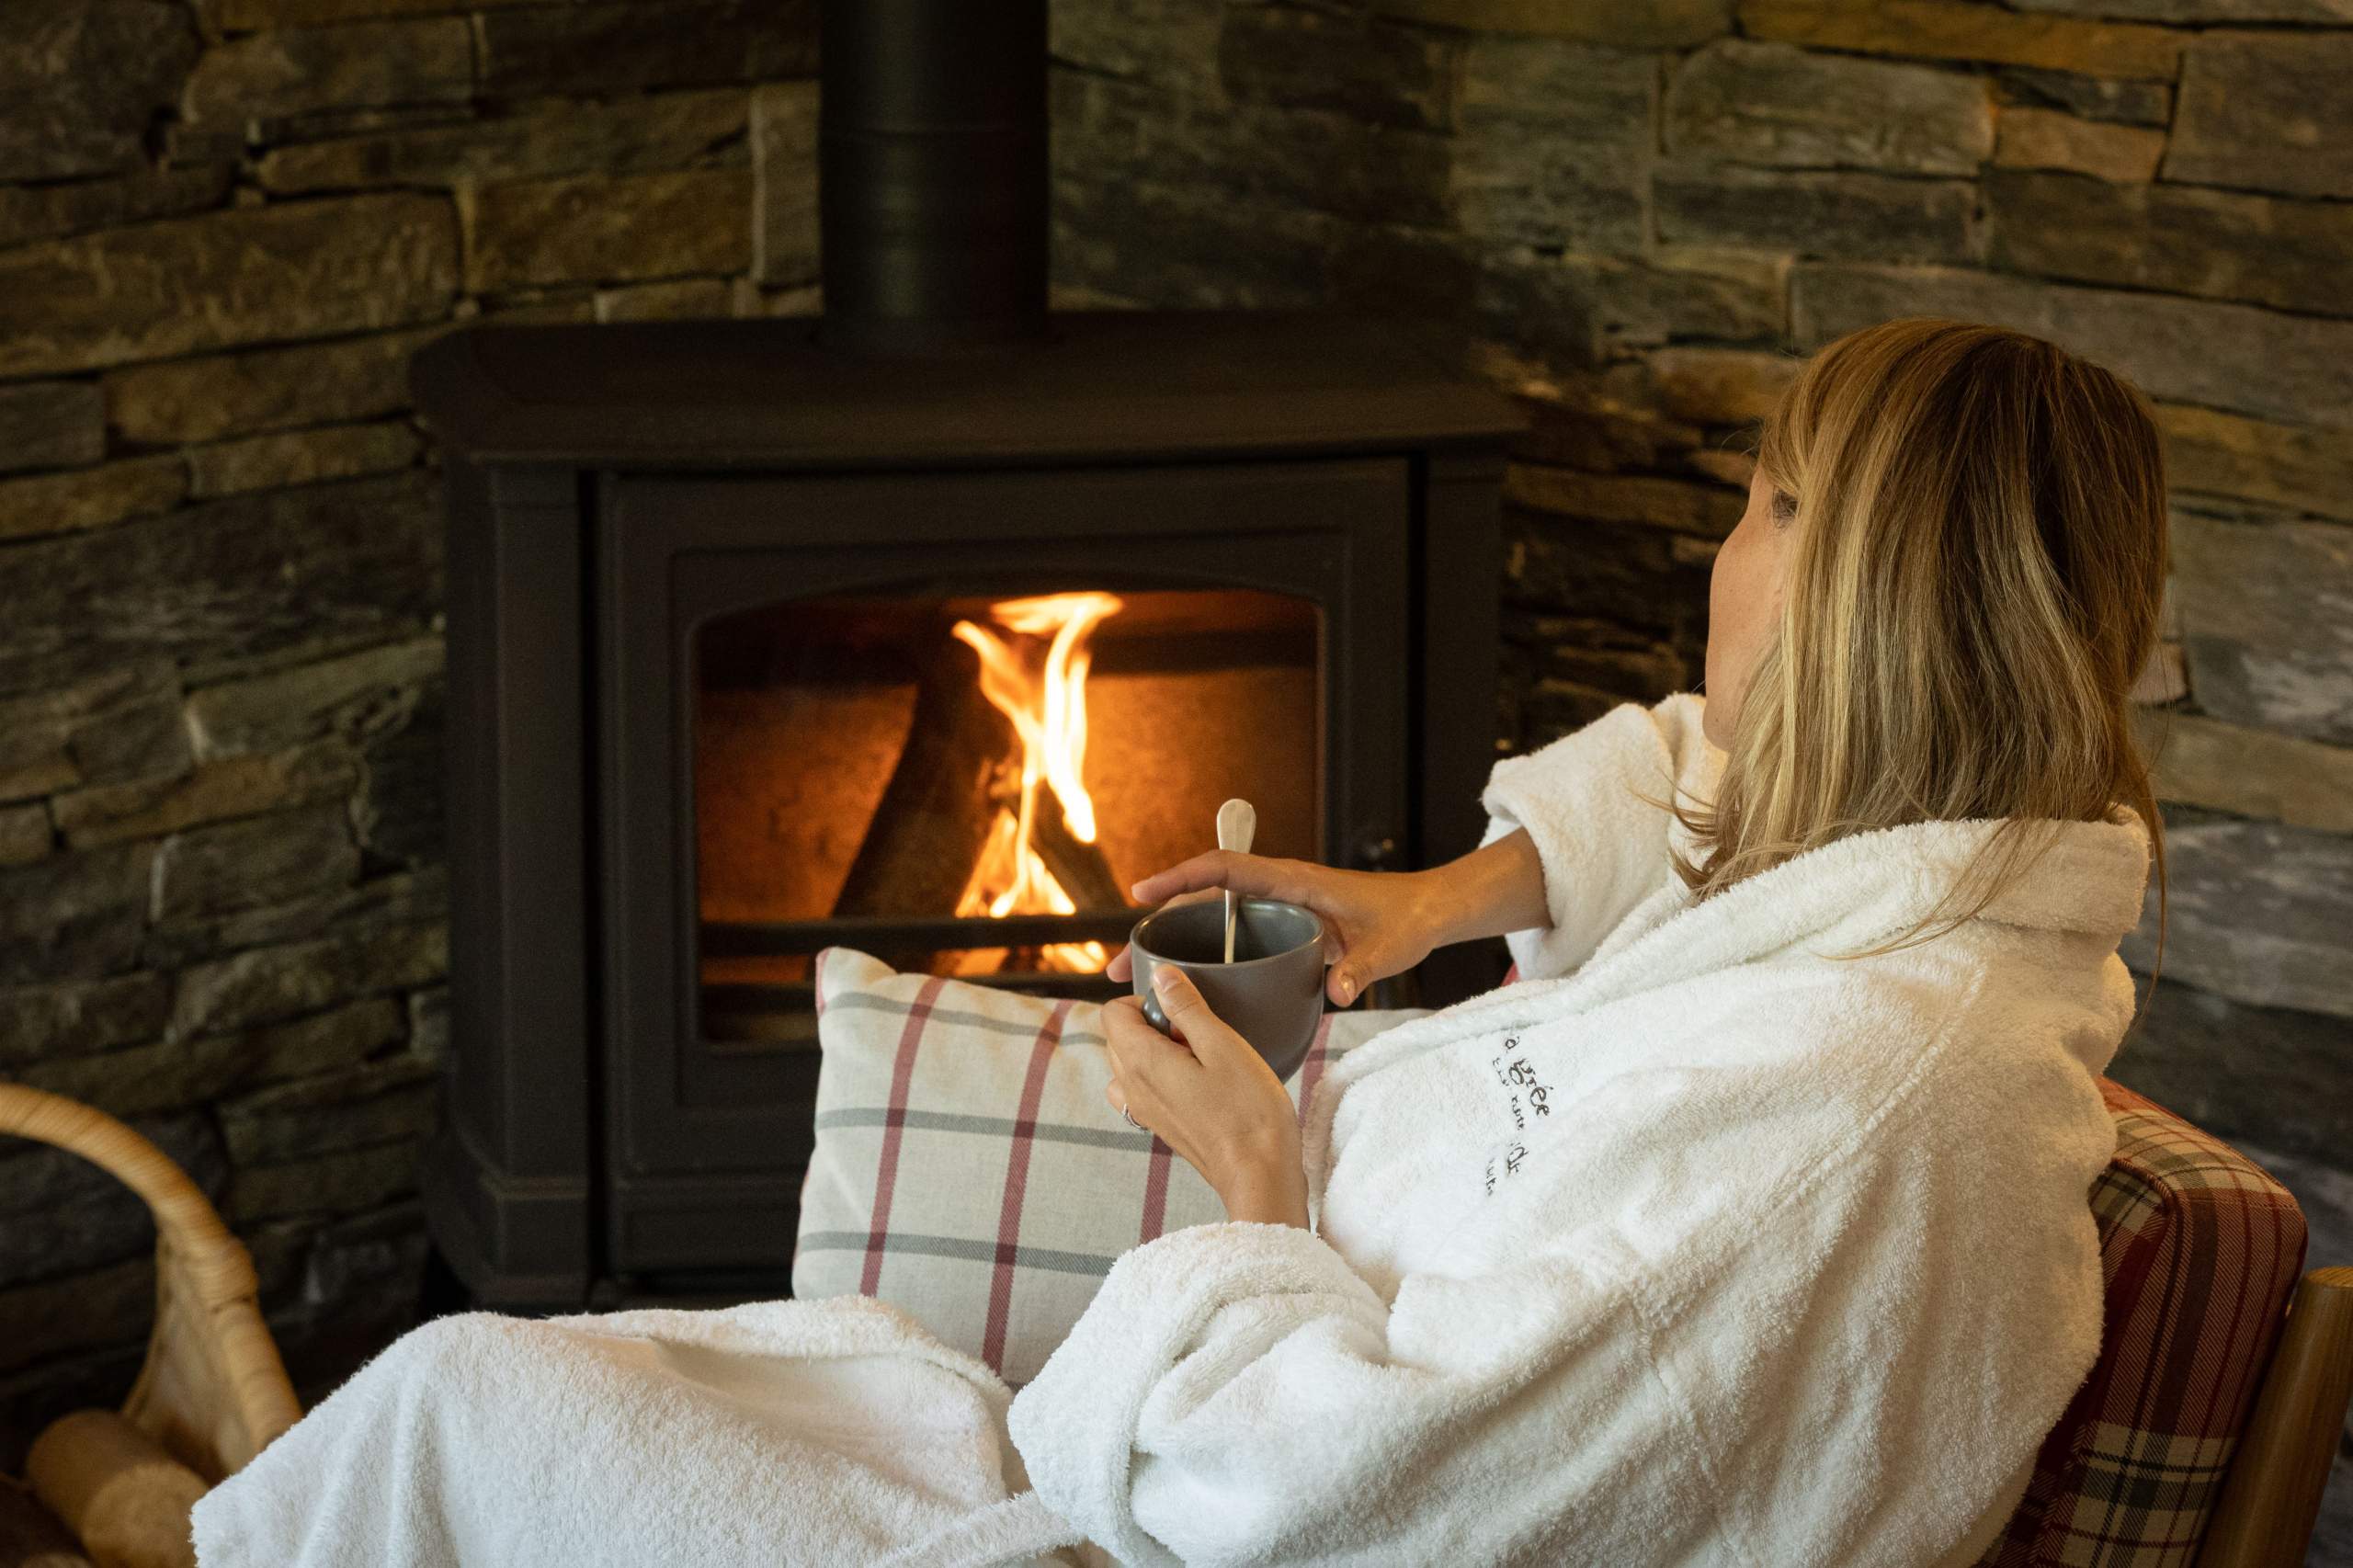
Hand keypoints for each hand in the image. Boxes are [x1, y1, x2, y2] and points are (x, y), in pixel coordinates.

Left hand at [1103, 967, 1308, 1226]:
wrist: (1259, 1174)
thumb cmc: (1248, 1111)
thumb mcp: (1222, 1045)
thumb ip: (1186, 1007)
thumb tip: (1161, 976)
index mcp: (1140, 1062)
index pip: (1111, 1012)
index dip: (1145, 1001)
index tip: (1183, 1010)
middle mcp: (1132, 1088)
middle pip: (1118, 1036)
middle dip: (1152, 1024)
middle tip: (1198, 1035)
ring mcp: (1144, 1111)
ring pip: (1130, 1064)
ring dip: (1156, 1051)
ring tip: (1199, 1059)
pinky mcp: (1160, 1126)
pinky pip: (1143, 1089)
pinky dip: (1162, 1077)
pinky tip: (1200, 1083)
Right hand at [1105, 853, 1443, 1007]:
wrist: (1428, 912)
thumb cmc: (1407, 918)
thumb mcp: (1387, 947)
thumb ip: (1362, 968)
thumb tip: (1337, 993)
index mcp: (1294, 882)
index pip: (1225, 870)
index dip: (1181, 878)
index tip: (1141, 893)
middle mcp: (1277, 892)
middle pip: (1203, 901)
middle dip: (1158, 929)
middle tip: (1120, 965)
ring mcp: (1276, 911)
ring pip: (1211, 922)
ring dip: (1174, 947)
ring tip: (1136, 983)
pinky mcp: (1282, 930)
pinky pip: (1230, 939)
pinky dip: (1201, 958)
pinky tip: (1185, 992)